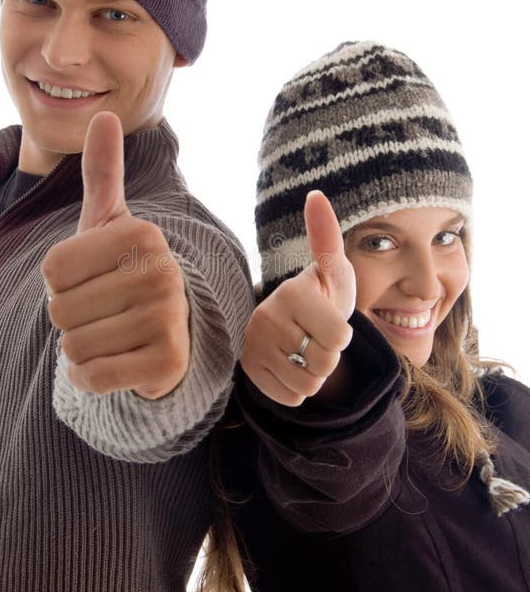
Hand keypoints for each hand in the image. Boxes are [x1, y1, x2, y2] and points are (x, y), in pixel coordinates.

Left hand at [42, 111, 189, 397]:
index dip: (60, 282)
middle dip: (71, 318)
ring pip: (73, 346)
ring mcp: (168, 319)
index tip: (93, 279)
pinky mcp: (167, 364)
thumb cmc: (126, 273)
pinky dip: (92, 377)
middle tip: (105, 311)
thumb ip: (103, 174)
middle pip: (60, 309)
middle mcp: (162, 272)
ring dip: (81, 349)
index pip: (53, 268)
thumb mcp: (111, 224)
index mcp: (142, 234)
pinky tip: (116, 363)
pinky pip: (93, 377)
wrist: (170, 333)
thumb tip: (105, 114)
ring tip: (113, 335)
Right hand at [241, 190, 355, 405]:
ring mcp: (253, 347)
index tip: (328, 318)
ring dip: (315, 374)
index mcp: (290, 294)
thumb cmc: (322, 295)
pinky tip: (289, 365)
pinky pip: (290, 397)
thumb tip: (315, 194)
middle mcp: (265, 319)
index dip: (344, 335)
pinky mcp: (248, 372)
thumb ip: (326, 237)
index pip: (340, 338)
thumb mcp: (332, 269)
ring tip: (304, 351)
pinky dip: (297, 388)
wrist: (292, 325)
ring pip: (308, 385)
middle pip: (324, 364)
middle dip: (329, 356)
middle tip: (316, 337)